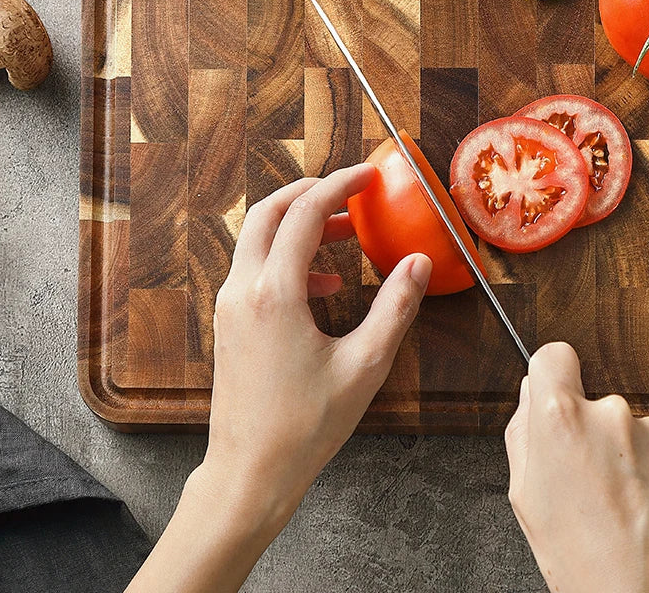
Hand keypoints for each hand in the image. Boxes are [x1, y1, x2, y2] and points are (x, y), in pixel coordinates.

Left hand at [127, 165, 431, 592]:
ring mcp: (230, 306)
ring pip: (258, 238)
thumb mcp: (365, 365)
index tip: (366, 175)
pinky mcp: (229, 323)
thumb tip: (418, 263)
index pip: (304, 214)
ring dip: (299, 225)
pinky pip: (255, 268)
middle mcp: (244, 290)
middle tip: (350, 193)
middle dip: (310, 193)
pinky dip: (288, 257)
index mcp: (275, 293)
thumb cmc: (305, 426)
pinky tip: (325, 285)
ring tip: (346, 235)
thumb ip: (396, 308)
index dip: (338, 186)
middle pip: (268, 212)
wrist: (249, 474)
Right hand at [505, 343, 648, 592]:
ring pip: (627, 431)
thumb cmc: (580, 556)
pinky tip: (639, 512)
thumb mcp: (524, 495)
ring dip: (621, 456)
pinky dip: (648, 476)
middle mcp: (610, 413)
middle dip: (587, 431)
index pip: (554, 354)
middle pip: (592, 401)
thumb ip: (522, 433)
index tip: (554, 394)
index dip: (552, 375)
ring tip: (614, 506)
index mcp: (561, 417)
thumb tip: (531, 396)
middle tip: (582, 481)